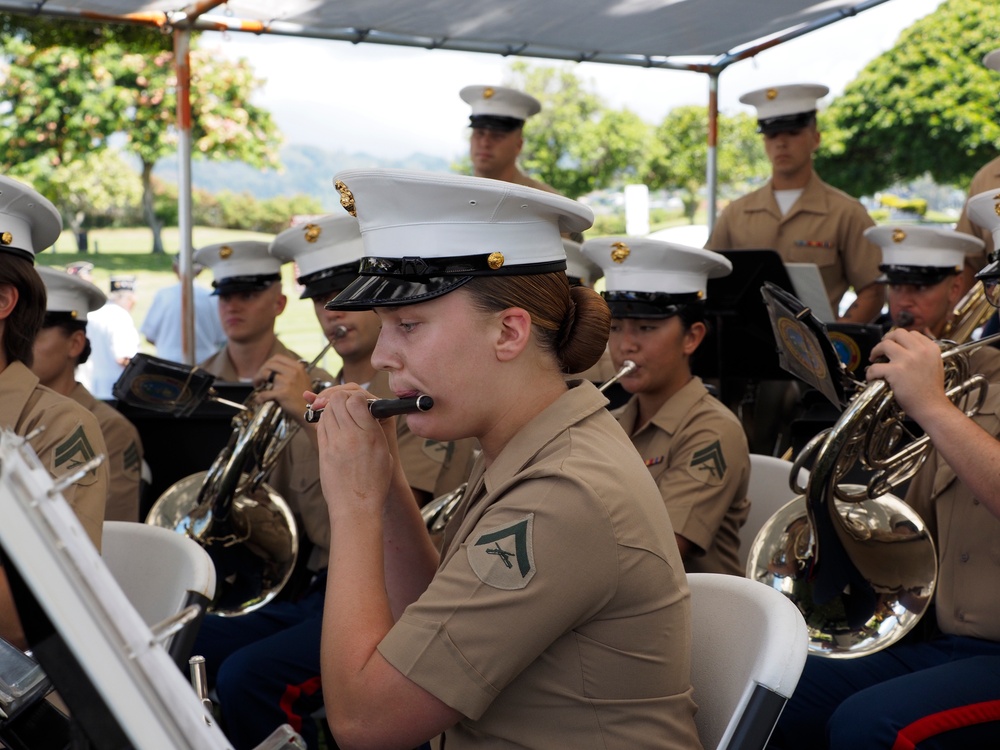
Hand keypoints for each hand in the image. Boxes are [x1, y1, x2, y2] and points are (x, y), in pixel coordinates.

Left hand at [254, 354, 312, 424]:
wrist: (310, 411)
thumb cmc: (304, 397)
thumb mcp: (302, 378)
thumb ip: (291, 371)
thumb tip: (274, 369)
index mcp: (298, 367)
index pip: (278, 358)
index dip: (268, 363)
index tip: (265, 370)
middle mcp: (293, 372)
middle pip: (270, 364)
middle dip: (260, 371)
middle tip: (258, 379)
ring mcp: (288, 382)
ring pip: (265, 374)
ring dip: (257, 380)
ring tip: (258, 386)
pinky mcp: (282, 393)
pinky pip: (264, 393)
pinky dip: (259, 398)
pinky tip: (259, 400)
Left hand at [306, 384, 393, 517]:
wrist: (356, 507)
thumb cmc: (374, 484)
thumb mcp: (384, 453)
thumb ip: (374, 430)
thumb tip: (366, 414)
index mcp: (370, 435)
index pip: (356, 399)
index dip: (356, 396)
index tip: (359, 402)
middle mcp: (350, 436)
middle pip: (337, 401)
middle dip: (341, 397)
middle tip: (346, 404)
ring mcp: (334, 444)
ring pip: (326, 412)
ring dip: (331, 408)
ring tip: (340, 416)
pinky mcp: (323, 452)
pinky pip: (320, 427)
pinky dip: (325, 421)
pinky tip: (333, 427)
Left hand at [866, 329, 945, 420]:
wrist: (932, 407)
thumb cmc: (932, 391)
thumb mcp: (935, 364)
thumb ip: (924, 354)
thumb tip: (909, 347)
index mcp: (931, 349)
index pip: (912, 333)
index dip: (899, 338)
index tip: (894, 344)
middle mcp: (920, 351)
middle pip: (897, 333)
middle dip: (886, 339)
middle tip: (881, 349)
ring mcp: (907, 360)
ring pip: (884, 344)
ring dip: (875, 351)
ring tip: (874, 359)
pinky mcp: (896, 371)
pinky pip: (875, 366)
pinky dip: (870, 372)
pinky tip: (873, 376)